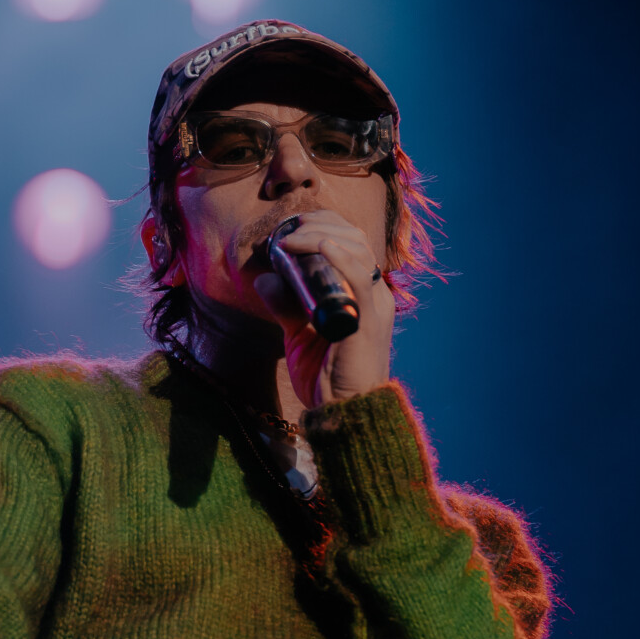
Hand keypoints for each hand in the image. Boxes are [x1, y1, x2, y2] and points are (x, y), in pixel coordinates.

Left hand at [253, 210, 395, 409]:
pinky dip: (340, 257)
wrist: (343, 415)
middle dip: (320, 223)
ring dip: (320, 235)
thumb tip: (264, 278)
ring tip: (292, 237)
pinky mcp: (369, 320)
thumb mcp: (299, 333)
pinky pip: (360, 279)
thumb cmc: (327, 378)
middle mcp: (374, 293)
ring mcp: (374, 305)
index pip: (351, 242)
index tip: (289, 227)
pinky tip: (320, 246)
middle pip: (355, 238)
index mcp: (363, 293)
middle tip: (288, 228)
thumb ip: (285, 305)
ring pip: (357, 250)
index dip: (322, 225)